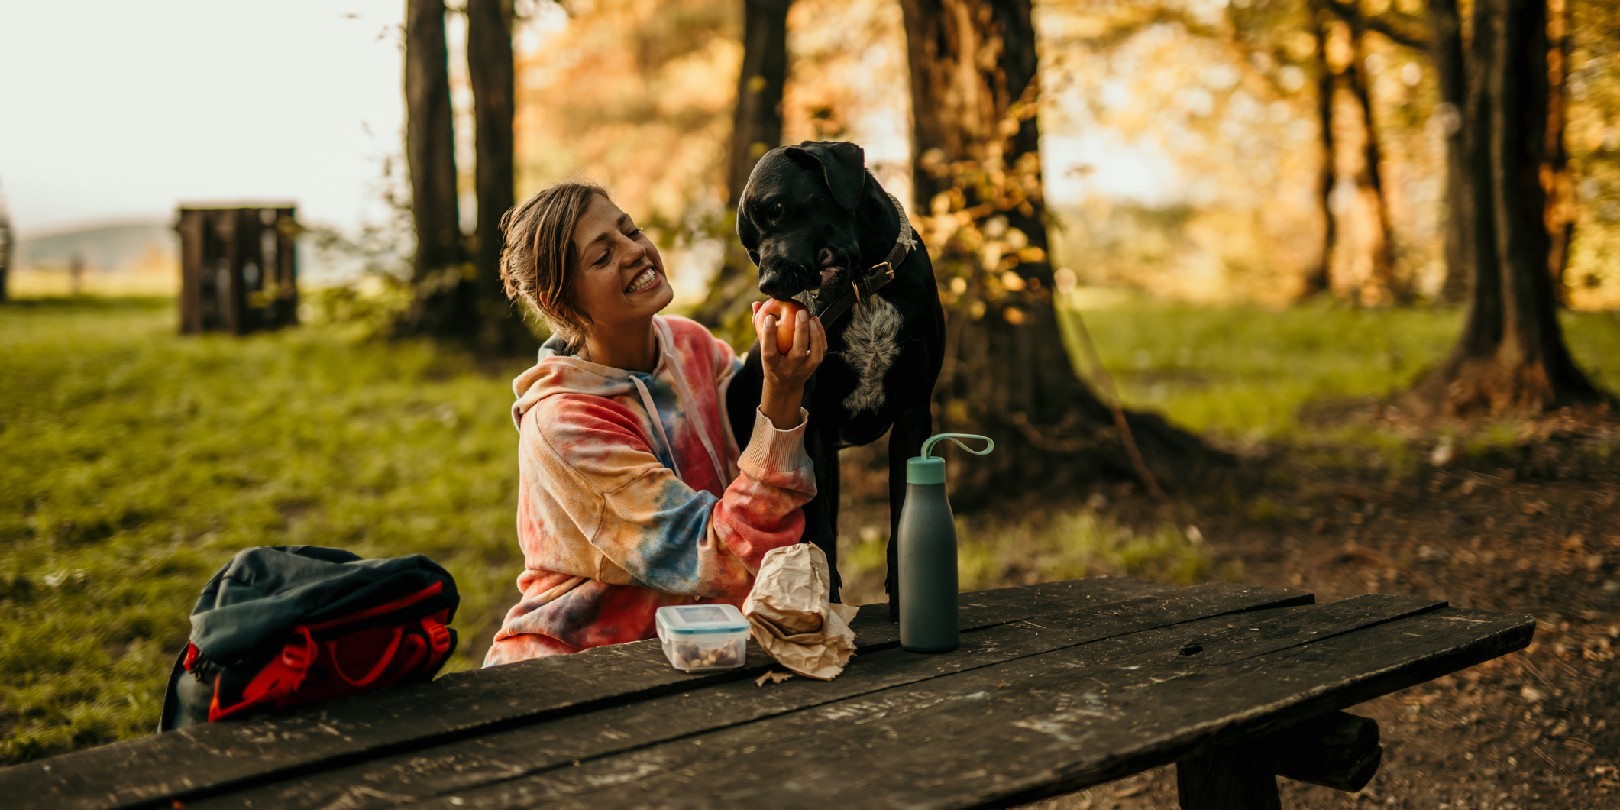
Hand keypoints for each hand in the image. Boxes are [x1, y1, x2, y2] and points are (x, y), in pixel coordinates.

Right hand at [752, 300, 824, 428]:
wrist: (785, 385)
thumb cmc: (772, 361)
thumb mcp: (762, 347)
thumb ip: (758, 326)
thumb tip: (756, 304)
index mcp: (772, 365)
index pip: (769, 351)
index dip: (769, 334)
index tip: (770, 317)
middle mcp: (788, 369)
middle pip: (797, 352)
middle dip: (800, 331)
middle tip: (801, 312)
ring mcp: (804, 369)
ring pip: (814, 354)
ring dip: (814, 334)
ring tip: (811, 317)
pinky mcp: (814, 366)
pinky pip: (821, 350)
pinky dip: (821, 335)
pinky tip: (816, 321)